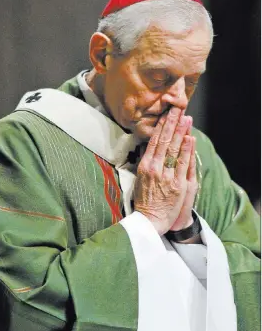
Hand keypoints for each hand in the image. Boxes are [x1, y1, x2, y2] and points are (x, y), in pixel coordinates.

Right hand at [134, 107, 195, 235]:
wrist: (149, 221)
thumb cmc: (145, 200)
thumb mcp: (140, 179)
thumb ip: (147, 163)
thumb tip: (151, 147)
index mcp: (145, 166)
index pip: (154, 141)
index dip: (162, 126)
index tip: (167, 114)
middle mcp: (154, 168)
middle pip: (164, 141)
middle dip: (172, 123)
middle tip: (177, 108)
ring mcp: (166, 176)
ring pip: (173, 149)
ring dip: (181, 132)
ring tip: (186, 118)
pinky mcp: (177, 184)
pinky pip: (183, 164)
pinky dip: (186, 150)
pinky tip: (189, 138)